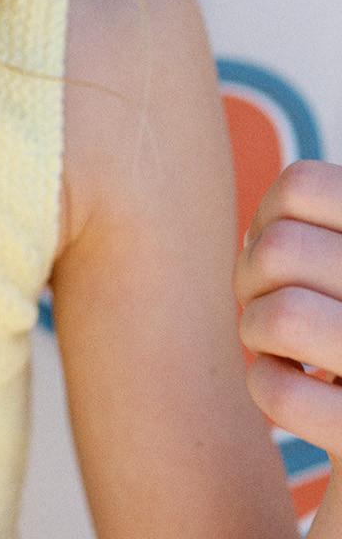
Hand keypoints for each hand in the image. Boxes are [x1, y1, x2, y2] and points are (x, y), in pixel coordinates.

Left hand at [234, 159, 341, 460]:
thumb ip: (327, 238)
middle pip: (279, 249)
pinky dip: (268, 389)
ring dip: (258, 331)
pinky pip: (280, 393)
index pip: (304, 185)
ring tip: (285, 350)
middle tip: (272, 307)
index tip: (281, 253)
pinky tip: (299, 398)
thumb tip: (276, 216)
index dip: (268, 216)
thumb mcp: (334, 274)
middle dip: (250, 278)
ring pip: (280, 315)